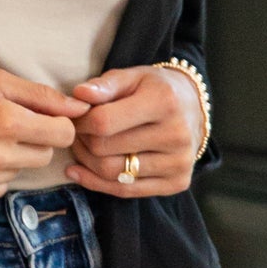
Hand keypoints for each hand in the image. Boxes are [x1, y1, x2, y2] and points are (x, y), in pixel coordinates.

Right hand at [0, 67, 90, 209]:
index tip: (41, 118)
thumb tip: (81, 108)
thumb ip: (40, 95)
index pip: (63, 134)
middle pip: (45, 156)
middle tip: (3, 124)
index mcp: (5, 122)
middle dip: (33, 140)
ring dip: (10, 156)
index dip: (56, 123)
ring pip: (20, 172)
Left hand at [64, 65, 203, 198]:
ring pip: (112, 173)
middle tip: (75, 133)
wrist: (193, 108)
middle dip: (81, 141)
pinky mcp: (178, 182)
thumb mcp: (133, 76)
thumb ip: (105, 85)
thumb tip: (79, 94)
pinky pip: (126, 191)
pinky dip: (96, 183)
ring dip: (86, 162)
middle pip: (105, 149)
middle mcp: (176, 134)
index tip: (73, 117)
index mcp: (164, 102)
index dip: (80, 122)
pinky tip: (79, 171)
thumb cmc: (156, 89)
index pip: (104, 122)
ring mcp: (179, 162)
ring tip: (81, 147)